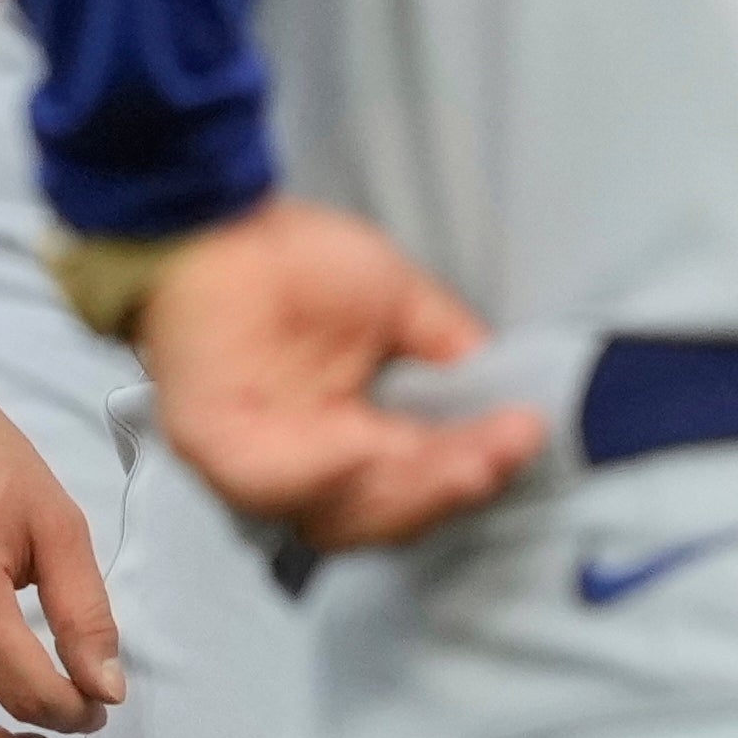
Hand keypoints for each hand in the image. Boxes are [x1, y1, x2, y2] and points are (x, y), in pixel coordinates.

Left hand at [139, 199, 545, 553]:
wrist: (219, 223)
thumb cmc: (298, 260)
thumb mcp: (398, 300)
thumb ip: (447, 348)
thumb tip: (504, 387)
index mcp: (351, 437)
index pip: (419, 477)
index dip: (473, 464)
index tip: (526, 434)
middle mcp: (306, 467)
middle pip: (387, 513)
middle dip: (451, 485)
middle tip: (503, 452)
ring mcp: (256, 464)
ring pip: (338, 514)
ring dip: (408, 488)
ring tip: (465, 458)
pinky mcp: (211, 444)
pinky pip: (269, 481)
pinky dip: (321, 472)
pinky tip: (367, 446)